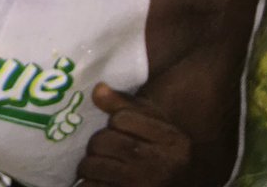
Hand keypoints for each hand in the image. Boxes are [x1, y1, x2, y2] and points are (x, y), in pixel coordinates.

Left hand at [76, 83, 191, 186]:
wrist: (178, 183)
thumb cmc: (161, 150)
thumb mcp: (153, 121)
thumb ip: (125, 103)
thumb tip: (98, 90)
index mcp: (169, 140)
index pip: (120, 119)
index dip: (114, 121)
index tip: (120, 129)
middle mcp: (158, 165)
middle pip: (103, 142)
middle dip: (97, 143)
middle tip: (102, 149)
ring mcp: (142, 186)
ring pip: (93, 166)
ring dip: (88, 165)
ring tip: (98, 166)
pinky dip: (88, 184)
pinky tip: (97, 181)